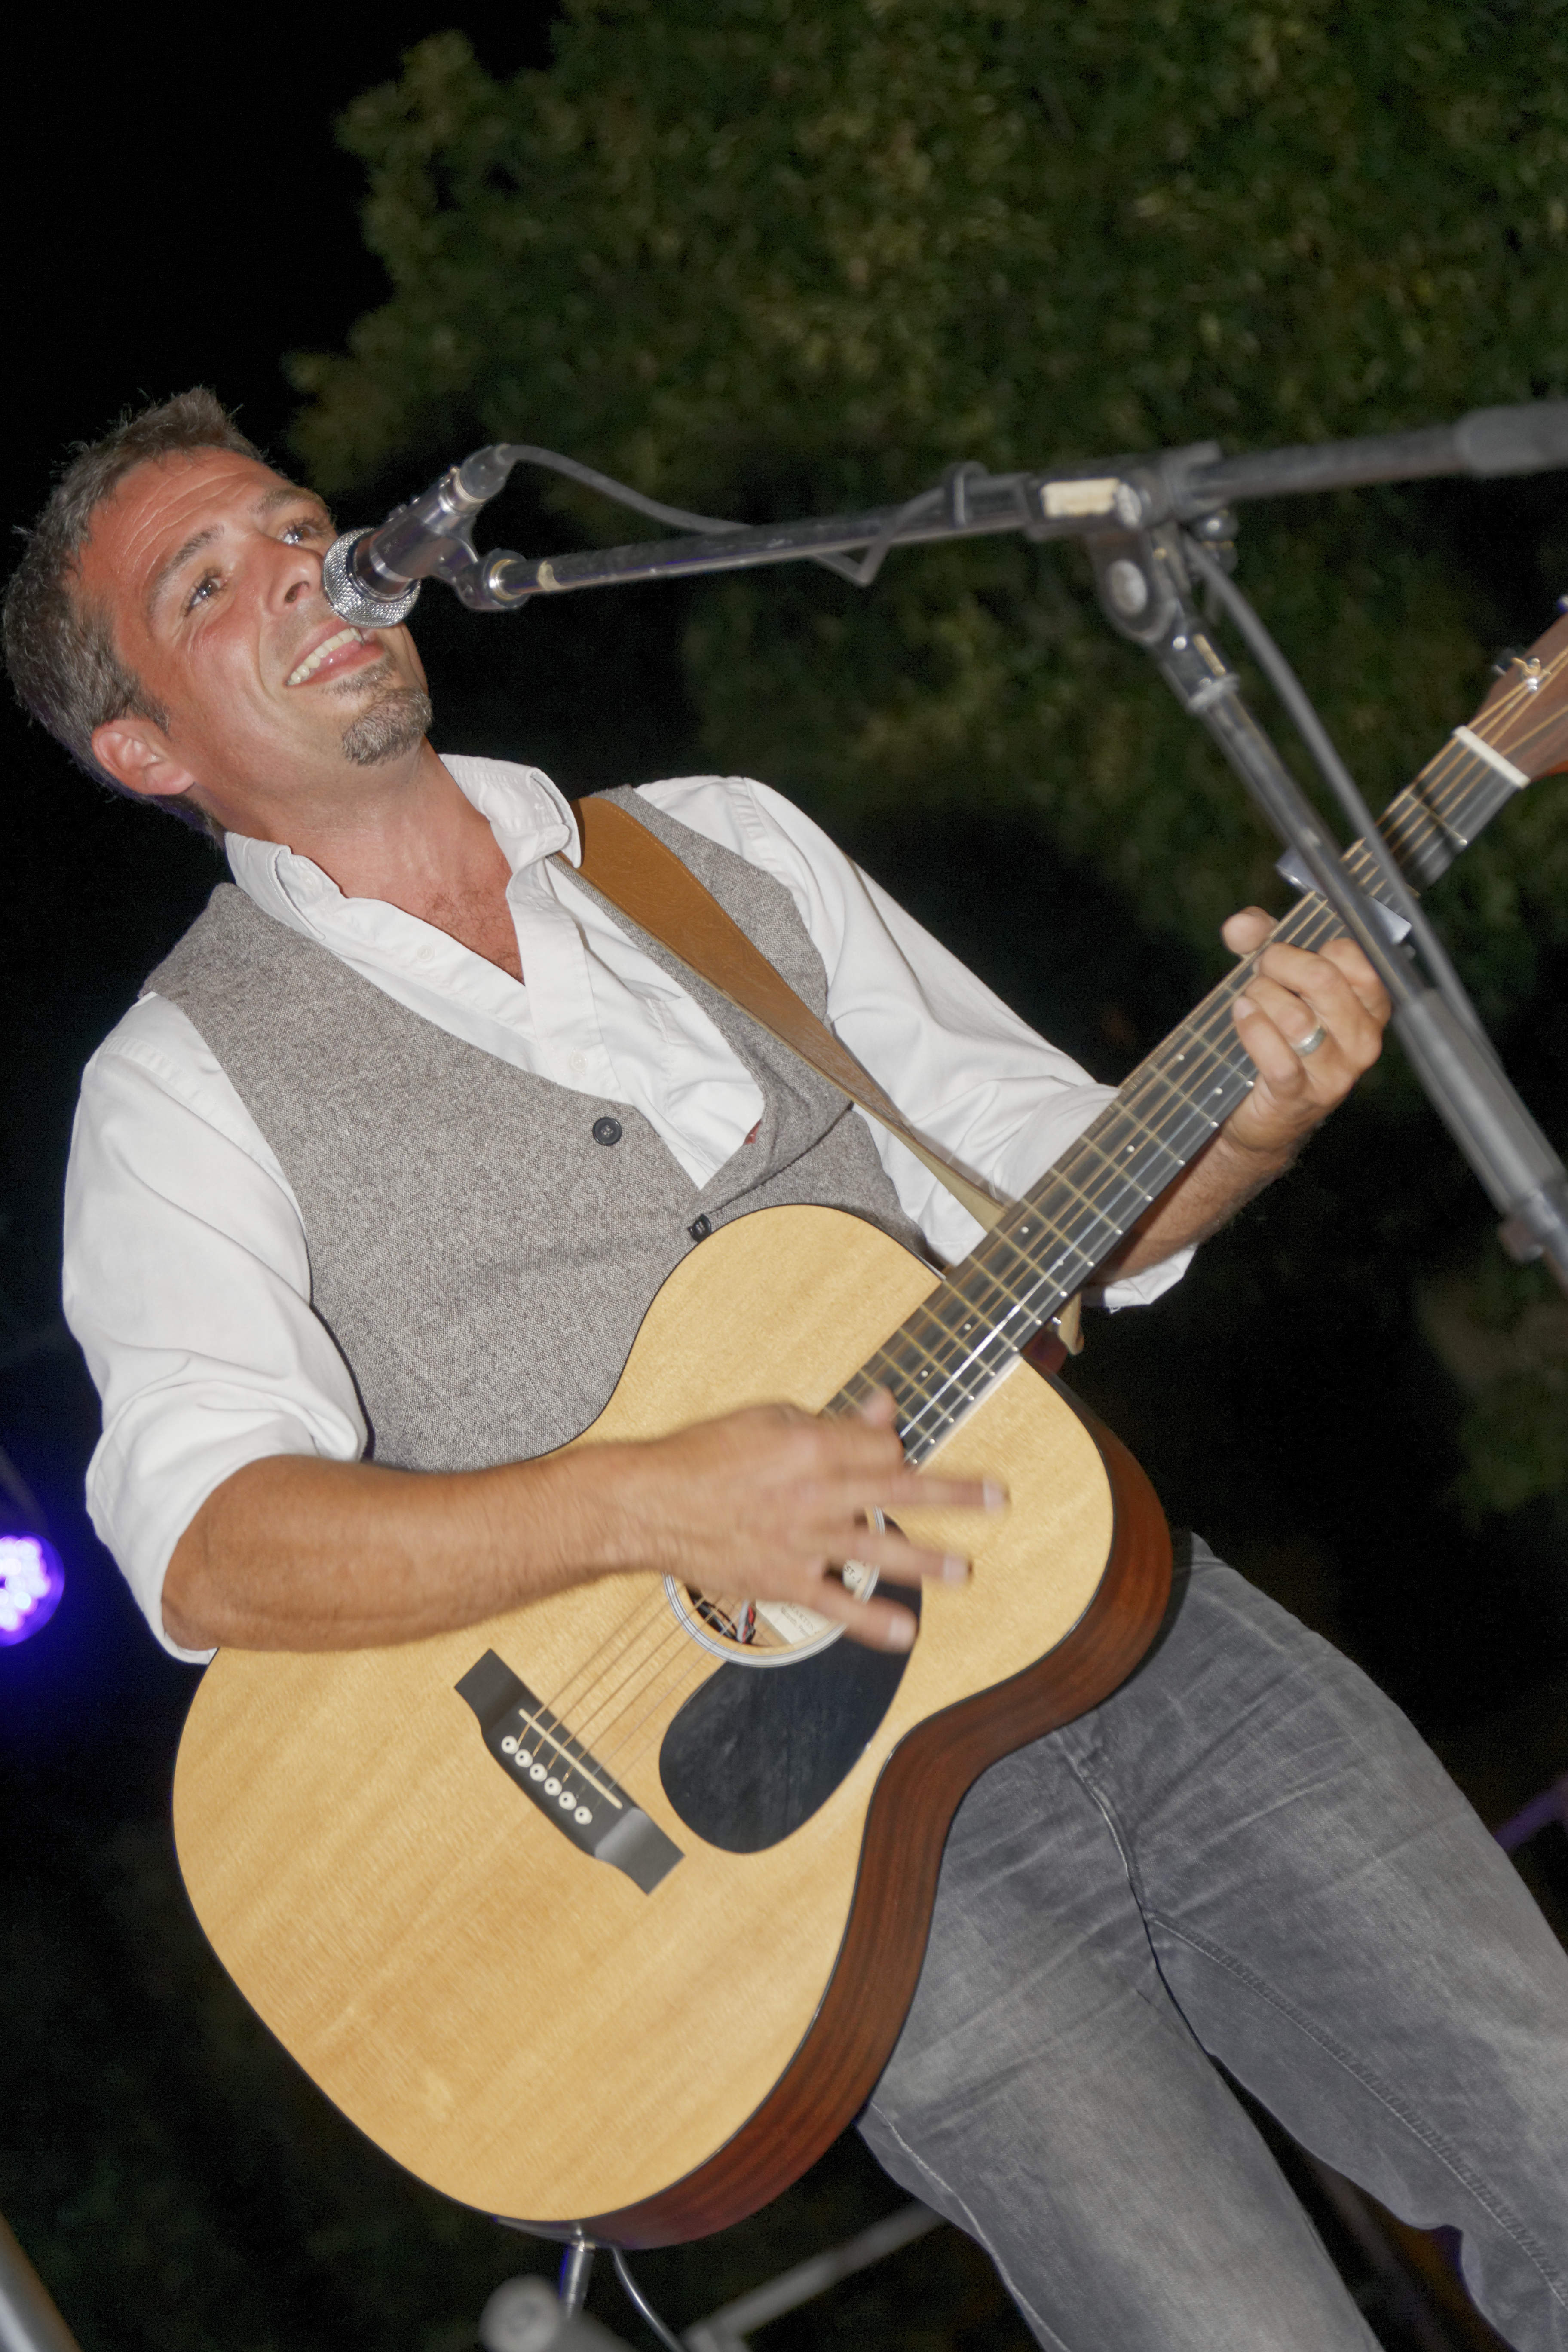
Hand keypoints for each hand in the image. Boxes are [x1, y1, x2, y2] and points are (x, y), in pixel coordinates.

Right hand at [595, 1389, 1004, 1651]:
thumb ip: (830, 1420)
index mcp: (811, 1444)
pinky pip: (836, 1604)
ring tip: (963, 1570)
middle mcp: (815, 1492)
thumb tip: (883, 1411)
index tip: (896, 1455)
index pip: (881, 1447)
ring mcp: (803, 1541)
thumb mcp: (766, 1417)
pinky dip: (871, 1622)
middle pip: (898, 1490)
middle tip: (997, 1497)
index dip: (894, 1449)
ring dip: (926, 1561)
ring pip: (878, 1549)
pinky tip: (904, 1633)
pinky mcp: (785, 1581)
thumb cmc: (702, 1455)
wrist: (649, 1504)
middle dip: (953, 1494)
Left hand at [1219, 906, 1390, 1161]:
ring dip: (1260, 998)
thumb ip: (1262, 943)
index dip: (1307, 946)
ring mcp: (1336, 1071)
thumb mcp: (1277, 982)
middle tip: (1258, 975)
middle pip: (1321, 979)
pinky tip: (1242, 1017)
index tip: (1281, 954)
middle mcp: (1364, 1039)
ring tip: (1247, 1002)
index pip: (1353, 956)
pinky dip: (1252, 1029)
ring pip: (1296, 1016)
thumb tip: (1241, 925)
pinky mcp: (1302, 1095)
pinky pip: (1276, 1055)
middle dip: (1277, 967)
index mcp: (1370, 1006)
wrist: (1265, 1114)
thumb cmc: (1278, 1037)